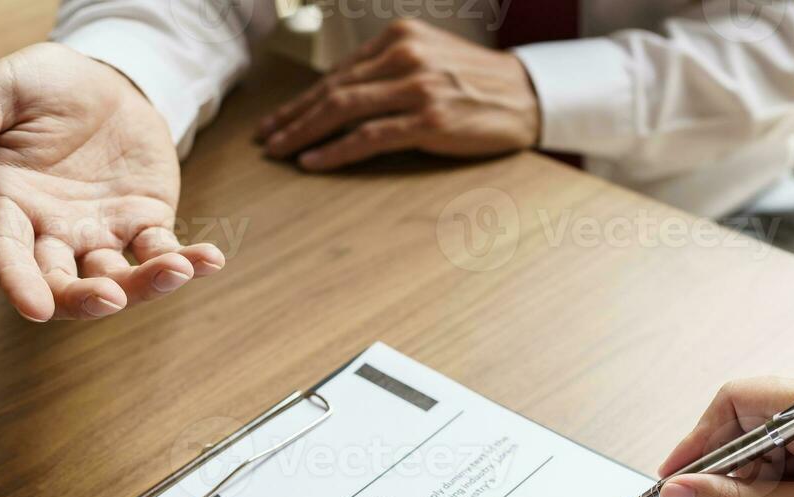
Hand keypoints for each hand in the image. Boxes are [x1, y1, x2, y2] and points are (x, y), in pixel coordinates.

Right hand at [0, 42, 224, 321]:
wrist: (101, 76)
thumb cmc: (40, 85)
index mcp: (9, 207)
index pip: (8, 256)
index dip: (19, 284)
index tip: (34, 309)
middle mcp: (53, 231)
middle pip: (65, 284)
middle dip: (86, 299)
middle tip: (109, 297)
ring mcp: (101, 233)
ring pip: (119, 278)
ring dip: (147, 283)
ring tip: (177, 269)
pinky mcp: (145, 222)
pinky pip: (165, 250)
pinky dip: (189, 260)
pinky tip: (211, 259)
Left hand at [255, 19, 539, 169]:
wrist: (528, 97)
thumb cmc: (478, 85)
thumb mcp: (430, 61)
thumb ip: (389, 73)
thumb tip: (343, 98)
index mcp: (400, 38)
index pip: (339, 73)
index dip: (302, 99)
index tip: (278, 118)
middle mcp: (404, 56)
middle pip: (333, 89)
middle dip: (293, 116)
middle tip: (265, 138)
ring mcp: (417, 87)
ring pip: (344, 110)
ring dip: (304, 133)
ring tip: (279, 152)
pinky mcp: (429, 119)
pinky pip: (370, 137)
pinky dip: (336, 150)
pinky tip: (313, 161)